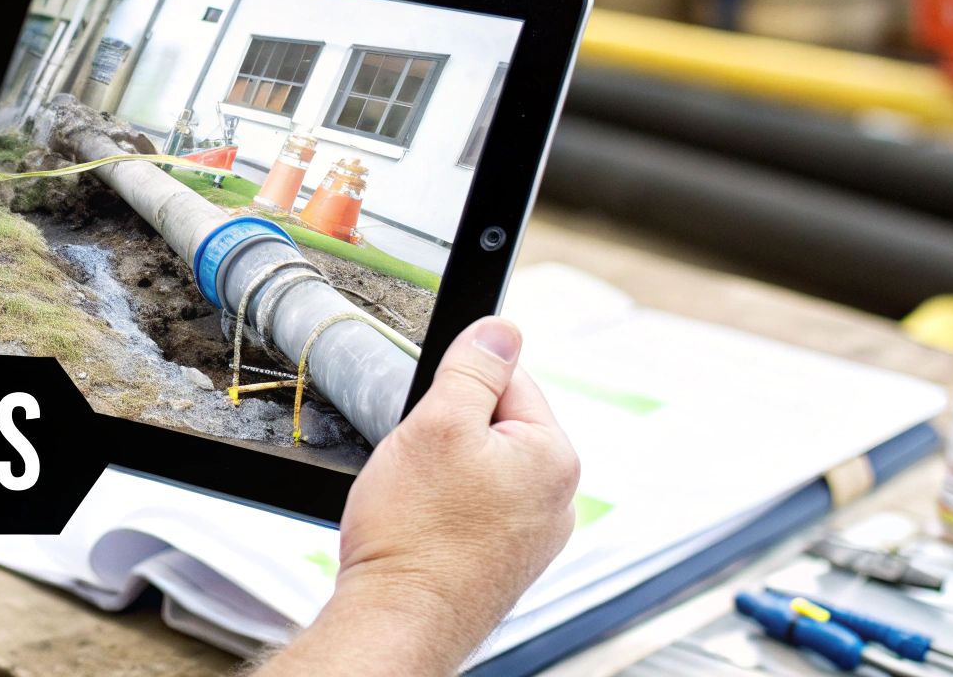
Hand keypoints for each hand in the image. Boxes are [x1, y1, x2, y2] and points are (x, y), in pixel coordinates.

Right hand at [259, 317, 579, 675]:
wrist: (397, 621)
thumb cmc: (414, 534)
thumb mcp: (438, 424)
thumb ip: (474, 369)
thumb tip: (501, 330)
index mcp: (553, 457)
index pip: (509, 380)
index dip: (457, 388)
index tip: (429, 415)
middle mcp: (556, 500)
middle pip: (494, 426)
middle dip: (448, 434)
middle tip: (417, 464)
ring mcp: (531, 538)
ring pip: (478, 470)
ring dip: (442, 473)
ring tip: (415, 502)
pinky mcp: (503, 563)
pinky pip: (472, 511)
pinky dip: (443, 511)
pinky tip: (420, 528)